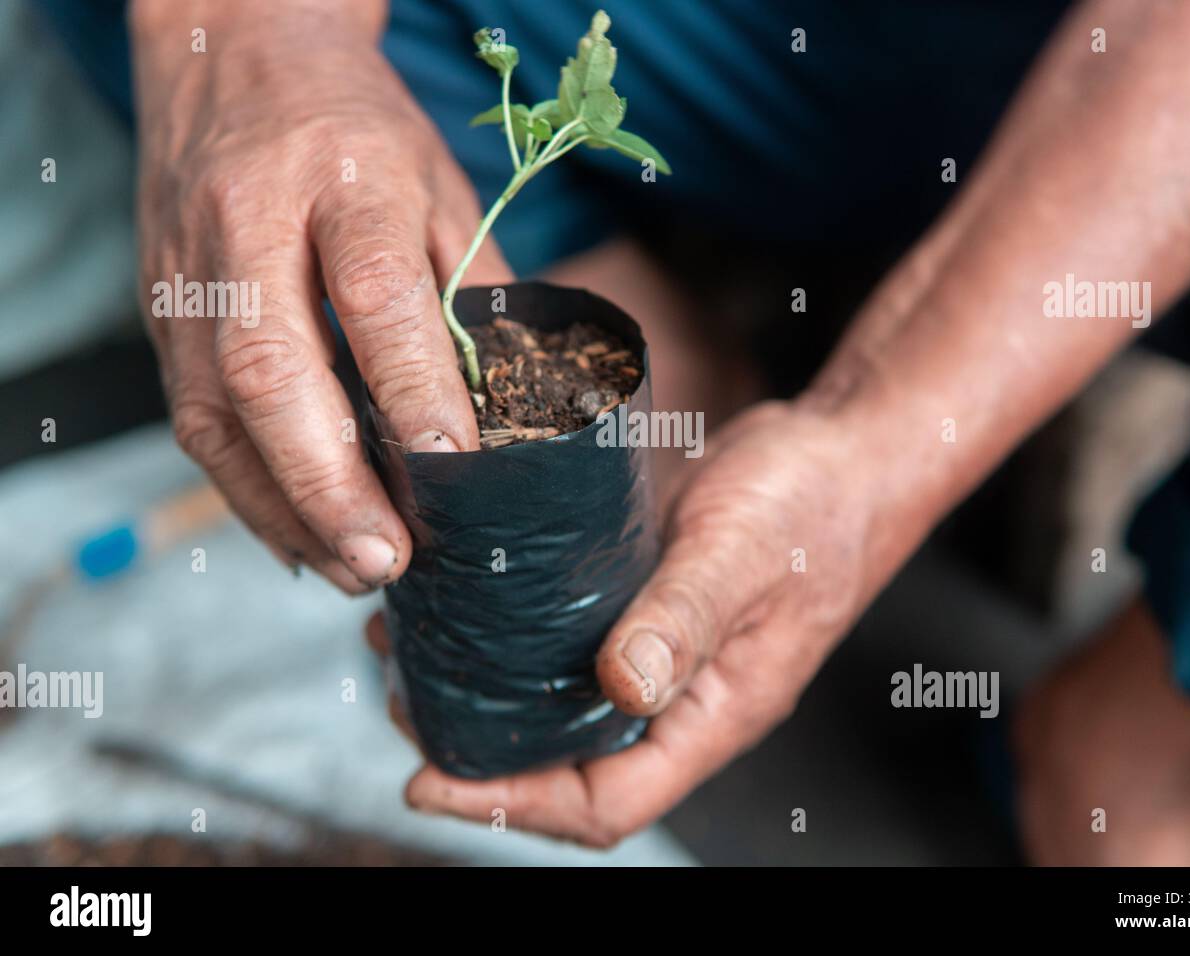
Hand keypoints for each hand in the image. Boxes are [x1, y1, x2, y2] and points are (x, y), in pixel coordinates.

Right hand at [131, 0, 511, 591]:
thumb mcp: (440, 187)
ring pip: (214, 410)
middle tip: (389, 557)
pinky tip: (300, 539)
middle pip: (271, 368)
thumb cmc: (360, 130)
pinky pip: (190, 418)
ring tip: (353, 567)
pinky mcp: (160, 309)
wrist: (235, 55)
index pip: (374, 293)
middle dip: (328, 481)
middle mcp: (248, 222)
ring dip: (284, 507)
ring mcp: (189, 270)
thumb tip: (511, 409)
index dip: (414, 388)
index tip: (457, 469)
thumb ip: (471, 292)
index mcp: (341, 177)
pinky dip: (245, 492)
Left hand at [371, 398, 928, 845]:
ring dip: (485, 698)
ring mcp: (658, 653)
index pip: (607, 802)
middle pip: (569, 768)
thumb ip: (684, 619)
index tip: (428, 780)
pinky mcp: (639, 604)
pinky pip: (567, 643)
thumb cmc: (813, 505)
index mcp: (713, 713)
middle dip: (483, 759)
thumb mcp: (742, 555)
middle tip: (404, 709)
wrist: (838, 452)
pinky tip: (464, 603)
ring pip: (560, 708)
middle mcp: (678, 698)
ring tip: (410, 656)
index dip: (514, 806)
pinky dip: (509, 638)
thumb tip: (619, 686)